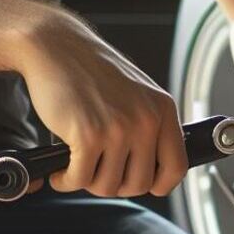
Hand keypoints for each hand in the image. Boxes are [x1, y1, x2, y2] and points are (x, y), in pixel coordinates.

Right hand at [16, 10, 188, 197]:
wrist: (56, 47)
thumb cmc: (90, 71)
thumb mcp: (136, 93)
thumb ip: (147, 125)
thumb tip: (148, 169)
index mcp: (162, 109)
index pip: (176, 167)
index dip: (159, 184)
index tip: (143, 184)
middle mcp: (146, 120)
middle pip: (138, 184)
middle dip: (114, 184)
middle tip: (97, 169)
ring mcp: (118, 128)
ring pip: (107, 186)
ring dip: (87, 182)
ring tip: (77, 164)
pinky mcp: (88, 135)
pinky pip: (79, 179)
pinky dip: (66, 181)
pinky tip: (61, 169)